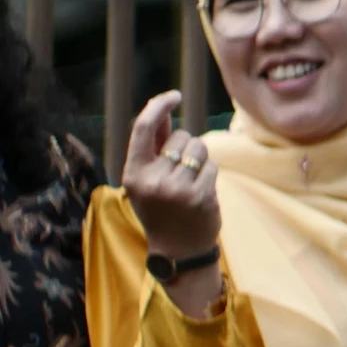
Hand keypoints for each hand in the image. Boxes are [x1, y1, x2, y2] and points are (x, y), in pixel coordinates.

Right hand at [122, 90, 221, 260]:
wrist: (178, 250)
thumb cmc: (162, 208)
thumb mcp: (148, 178)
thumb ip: (155, 145)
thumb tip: (163, 111)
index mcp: (133, 173)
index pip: (143, 128)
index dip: (158, 106)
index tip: (174, 96)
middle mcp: (152, 180)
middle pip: (182, 137)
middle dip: (187, 146)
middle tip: (181, 171)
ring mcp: (177, 189)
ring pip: (200, 148)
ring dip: (201, 159)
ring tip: (191, 180)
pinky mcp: (200, 196)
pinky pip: (212, 166)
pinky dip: (210, 173)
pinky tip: (202, 191)